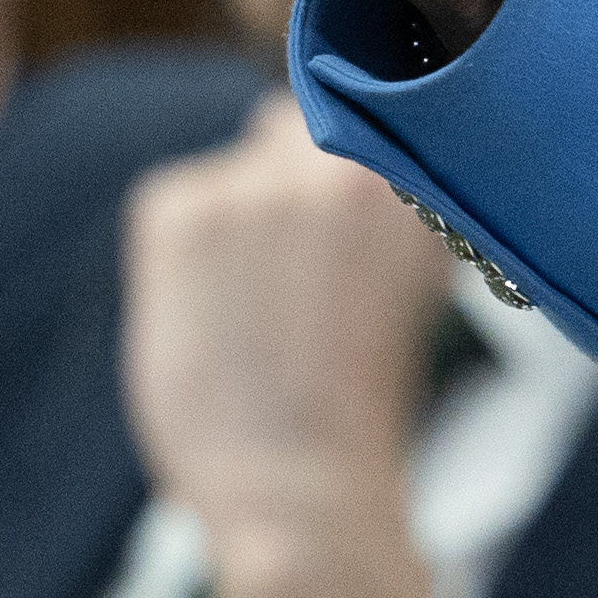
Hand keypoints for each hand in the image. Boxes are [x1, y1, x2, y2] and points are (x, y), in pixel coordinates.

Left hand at [123, 96, 448, 597]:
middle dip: (291, 178)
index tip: (338, 217)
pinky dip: (183, 244)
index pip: (367, 114)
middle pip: (295, 128)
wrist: (300, 482)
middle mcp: (340, 162)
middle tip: (292, 263)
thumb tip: (366, 156)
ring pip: (238, 164)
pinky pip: (177, 197)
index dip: (345, 167)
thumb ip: (390, 206)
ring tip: (253, 297)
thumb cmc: (364, 397)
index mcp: (414, 175)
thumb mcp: (419, 275)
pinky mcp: (181, 211)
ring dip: (239, 210)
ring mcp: (257, 182)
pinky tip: (214, 308)